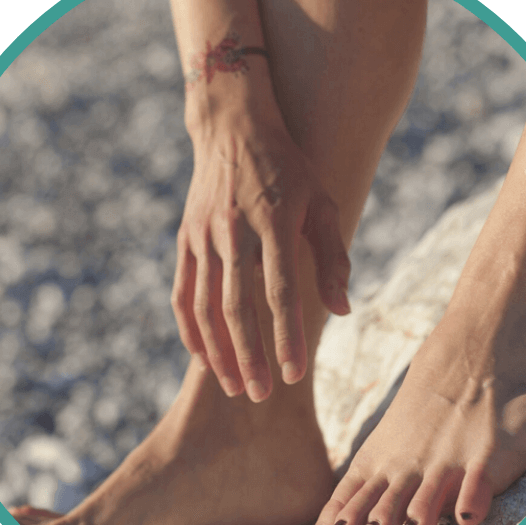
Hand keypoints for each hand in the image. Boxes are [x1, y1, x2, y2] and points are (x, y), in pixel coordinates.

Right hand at [172, 111, 350, 401]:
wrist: (233, 128)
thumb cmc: (288, 169)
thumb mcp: (323, 202)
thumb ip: (333, 258)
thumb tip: (342, 311)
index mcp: (274, 222)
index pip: (282, 292)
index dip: (288, 337)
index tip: (295, 375)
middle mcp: (234, 230)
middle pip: (238, 308)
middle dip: (250, 357)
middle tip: (260, 396)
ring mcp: (203, 235)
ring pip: (205, 305)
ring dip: (218, 350)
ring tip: (232, 386)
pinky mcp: (185, 239)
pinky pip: (182, 292)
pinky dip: (190, 328)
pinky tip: (201, 357)